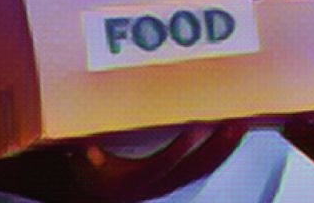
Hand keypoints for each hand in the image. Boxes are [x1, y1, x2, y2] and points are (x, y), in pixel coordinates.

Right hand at [0, 123, 246, 202]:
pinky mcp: (167, 179)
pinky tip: (226, 133)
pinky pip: (196, 169)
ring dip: (222, 150)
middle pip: (191, 171)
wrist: (80, 192)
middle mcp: (151, 186)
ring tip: (240, 124)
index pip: (160, 166)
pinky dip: (214, 153)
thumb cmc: (75, 171)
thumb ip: (81, 154)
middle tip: (234, 123)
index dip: (177, 151)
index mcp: (130, 181)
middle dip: (215, 148)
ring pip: (199, 171)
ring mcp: (162, 184)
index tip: (194, 129)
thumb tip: (90, 150)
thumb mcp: (73, 162)